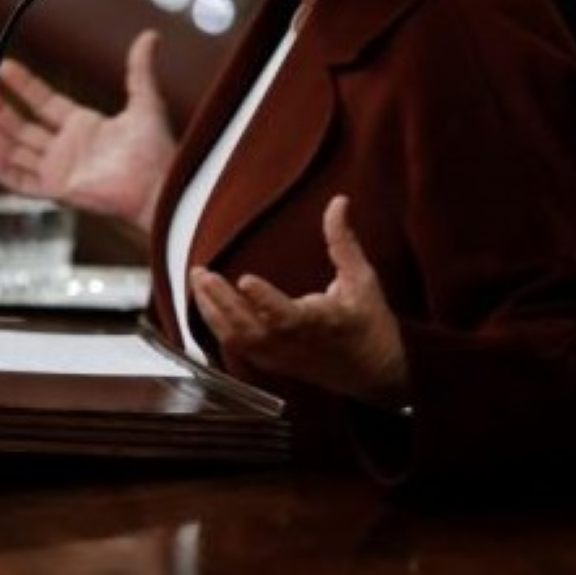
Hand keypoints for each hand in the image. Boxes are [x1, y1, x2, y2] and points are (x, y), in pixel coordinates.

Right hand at [0, 29, 176, 231]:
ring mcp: (60, 170)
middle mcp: (67, 148)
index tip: (3, 67)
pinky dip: (0, 166)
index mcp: (84, 127)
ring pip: (14, 150)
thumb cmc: (157, 151)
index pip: (43, 102)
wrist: (159, 186)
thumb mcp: (145, 101)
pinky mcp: (56, 190)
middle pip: (22, 125)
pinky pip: (19, 181)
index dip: (22, 85)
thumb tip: (150, 35)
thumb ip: (140, 69)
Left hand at [190, 195, 409, 407]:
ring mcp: (283, 357)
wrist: (377, 374)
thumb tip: (338, 201)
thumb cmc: (370, 323)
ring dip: (214, 311)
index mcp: (324, 323)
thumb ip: (343, 241)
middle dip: (223, 302)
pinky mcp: (272, 362)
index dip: (266, 301)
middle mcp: (298, 344)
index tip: (245, 280)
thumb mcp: (362, 279)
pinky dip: (218, 324)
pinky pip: (237, 347)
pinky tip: (206, 301)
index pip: (289, 316)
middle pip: (252, 329)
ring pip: (239, 341)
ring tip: (198, 280)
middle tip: (202, 272)